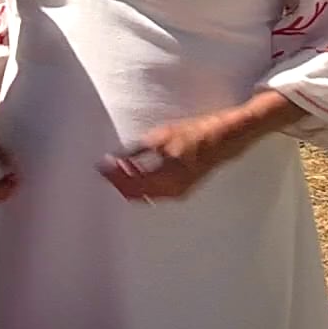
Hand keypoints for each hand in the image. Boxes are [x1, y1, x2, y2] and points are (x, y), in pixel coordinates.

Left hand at [97, 110, 248, 201]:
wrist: (226, 138)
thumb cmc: (197, 133)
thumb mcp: (163, 135)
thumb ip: (138, 149)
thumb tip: (115, 157)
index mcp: (168, 179)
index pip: (133, 185)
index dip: (114, 176)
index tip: (101, 165)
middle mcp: (173, 191)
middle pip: (137, 194)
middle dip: (119, 182)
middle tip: (105, 168)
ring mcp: (178, 192)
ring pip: (145, 195)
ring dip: (129, 184)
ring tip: (116, 168)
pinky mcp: (181, 189)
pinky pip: (155, 193)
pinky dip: (141, 185)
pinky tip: (134, 172)